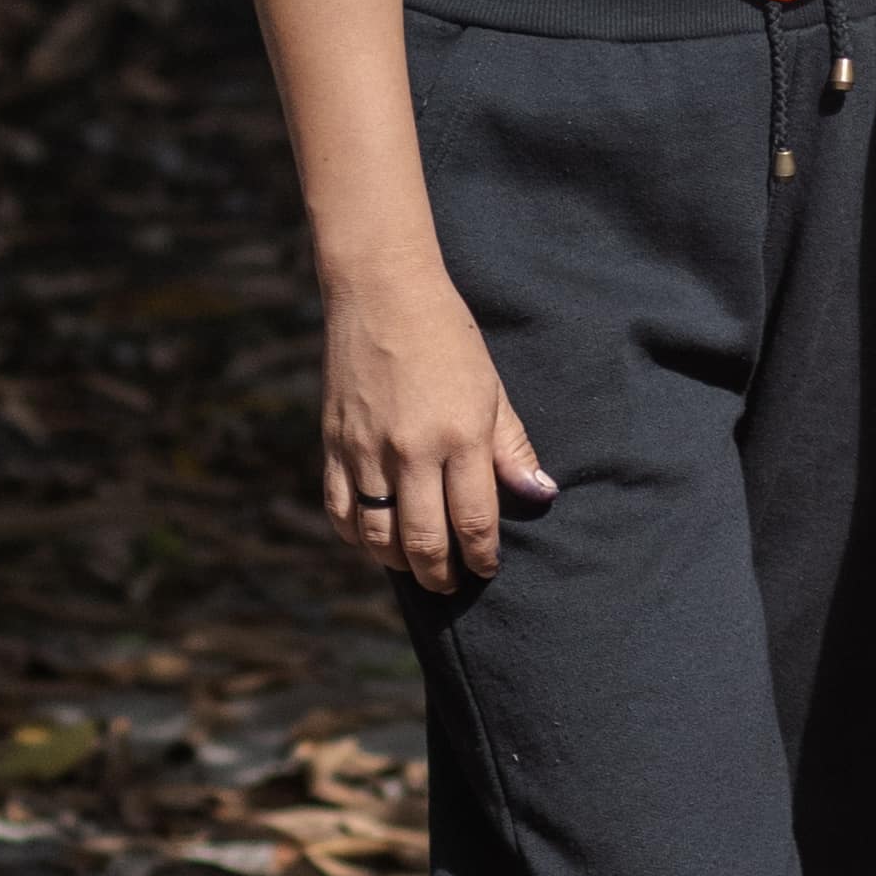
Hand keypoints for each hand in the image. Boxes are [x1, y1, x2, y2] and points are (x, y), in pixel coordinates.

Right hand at [320, 264, 553, 592]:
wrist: (383, 292)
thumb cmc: (448, 337)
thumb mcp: (492, 389)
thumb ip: (513, 448)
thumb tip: (541, 495)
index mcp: (460, 436)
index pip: (475, 521)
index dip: (482, 556)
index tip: (486, 569)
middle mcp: (412, 450)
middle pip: (424, 541)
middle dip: (440, 574)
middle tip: (450, 584)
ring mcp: (368, 450)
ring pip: (377, 535)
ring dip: (398, 561)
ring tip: (415, 565)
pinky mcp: (334, 444)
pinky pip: (340, 510)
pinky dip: (356, 535)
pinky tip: (374, 539)